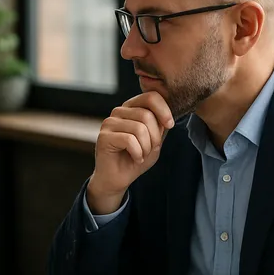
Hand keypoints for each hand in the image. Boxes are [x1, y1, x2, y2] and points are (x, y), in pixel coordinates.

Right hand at [87, 92, 173, 213]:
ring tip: (142, 155)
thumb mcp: (155, 140)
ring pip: (139, 128)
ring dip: (146, 147)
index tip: (170, 125)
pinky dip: (138, 153)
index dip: (164, 109)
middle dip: (155, 136)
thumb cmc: (137, 158)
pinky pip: (129, 140)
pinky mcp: (104, 136)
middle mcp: (119, 112)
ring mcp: (109, 123)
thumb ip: (160, 125)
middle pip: (146, 114)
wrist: (118, 178)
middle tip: (151, 149)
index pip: (150, 96)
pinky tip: (136, 159)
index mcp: (132, 108)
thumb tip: (168, 113)